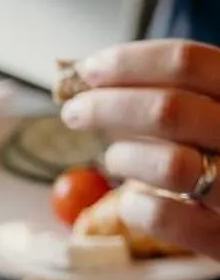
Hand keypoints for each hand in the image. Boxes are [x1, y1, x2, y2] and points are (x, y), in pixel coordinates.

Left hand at [60, 40, 219, 258]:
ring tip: (114, 158)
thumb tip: (92, 75)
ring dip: (124, 158)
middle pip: (168, 110)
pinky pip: (164, 217)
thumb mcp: (214, 114)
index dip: (129, 63)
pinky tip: (133, 202)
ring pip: (169, 165)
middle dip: (106, 107)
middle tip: (75, 112)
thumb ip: (173, 93)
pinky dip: (135, 206)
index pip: (189, 62)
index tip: (88, 69)